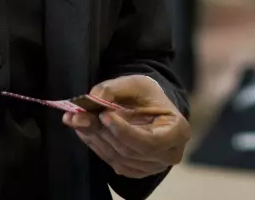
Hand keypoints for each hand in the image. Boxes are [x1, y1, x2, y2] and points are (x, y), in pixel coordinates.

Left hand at [64, 75, 189, 178]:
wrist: (149, 105)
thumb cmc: (147, 94)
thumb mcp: (134, 83)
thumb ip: (114, 88)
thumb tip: (93, 98)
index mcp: (177, 131)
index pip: (149, 142)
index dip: (125, 132)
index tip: (104, 115)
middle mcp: (168, 154)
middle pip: (129, 150)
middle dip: (101, 132)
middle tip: (77, 115)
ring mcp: (152, 167)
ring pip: (117, 157)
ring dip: (94, 138)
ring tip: (76, 118)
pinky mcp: (136, 170)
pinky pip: (112, 162)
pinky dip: (95, 145)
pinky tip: (85, 129)